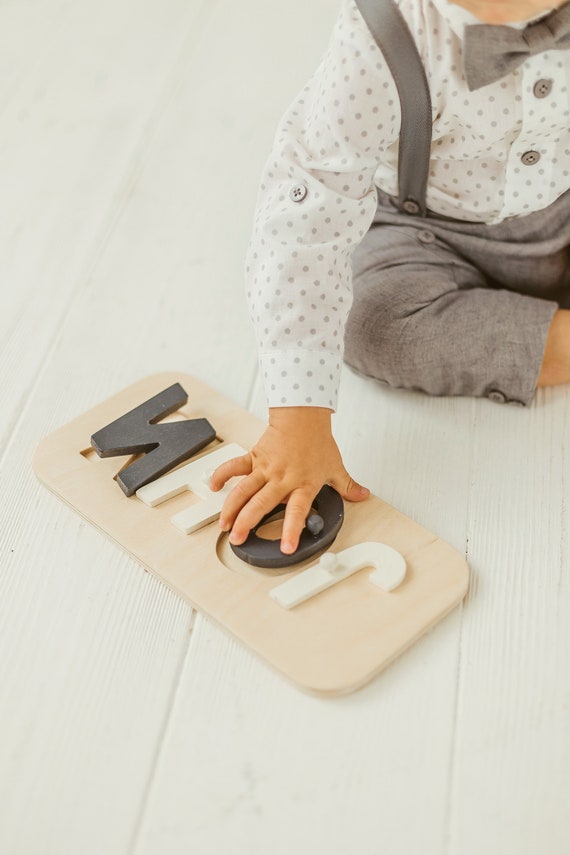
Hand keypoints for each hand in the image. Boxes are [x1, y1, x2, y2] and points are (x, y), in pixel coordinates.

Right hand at [210, 407, 369, 553]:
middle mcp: (282, 479)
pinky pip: (234, 467)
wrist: (304, 416)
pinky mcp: (254, 457)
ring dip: (231, 508)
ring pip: (243, 491)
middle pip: (261, 504)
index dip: (291, 531)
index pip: (297, 512)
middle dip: (247, 524)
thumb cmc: (317, 441)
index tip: (286, 548)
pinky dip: (222, 475)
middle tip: (237, 540)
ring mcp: (265, 469)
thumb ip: (348, 486)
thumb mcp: (336, 467)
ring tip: (224, 524)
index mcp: (303, 485)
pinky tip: (213, 486)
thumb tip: (363, 495)